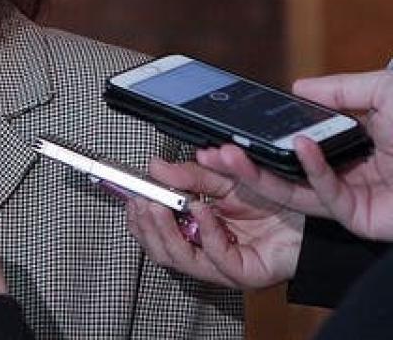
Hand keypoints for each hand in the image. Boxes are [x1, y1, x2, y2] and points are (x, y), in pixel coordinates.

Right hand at [127, 158, 303, 288]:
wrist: (314, 211)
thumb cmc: (273, 199)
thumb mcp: (224, 179)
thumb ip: (190, 176)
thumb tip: (155, 168)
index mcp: (196, 232)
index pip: (156, 233)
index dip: (138, 217)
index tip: (129, 194)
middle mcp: (206, 252)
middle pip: (161, 251)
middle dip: (146, 225)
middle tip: (142, 200)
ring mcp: (223, 266)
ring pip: (180, 260)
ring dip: (166, 231)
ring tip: (162, 204)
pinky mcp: (244, 274)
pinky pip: (215, 258)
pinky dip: (204, 232)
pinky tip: (200, 211)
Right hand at [195, 69, 392, 241]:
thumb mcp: (382, 93)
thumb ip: (339, 90)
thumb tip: (297, 89)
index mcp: (348, 154)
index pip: (289, 151)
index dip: (254, 144)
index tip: (222, 132)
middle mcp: (346, 181)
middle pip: (279, 175)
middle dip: (240, 164)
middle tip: (207, 149)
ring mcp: (352, 203)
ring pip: (291, 193)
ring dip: (256, 174)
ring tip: (226, 152)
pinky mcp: (362, 220)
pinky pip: (326, 197)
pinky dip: (310, 171)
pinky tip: (299, 146)